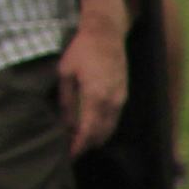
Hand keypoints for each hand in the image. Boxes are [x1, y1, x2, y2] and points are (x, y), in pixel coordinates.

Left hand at [56, 21, 128, 155]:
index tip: (69, 156)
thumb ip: (66, 102)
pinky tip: (93, 126)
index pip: (88, 131)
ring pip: (110, 128)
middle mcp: (112, 101)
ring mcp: (120, 98)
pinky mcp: (124, 94)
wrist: (106, 33)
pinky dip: (104, 127)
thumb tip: (65, 125)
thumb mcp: (66, 74)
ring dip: (96, 137)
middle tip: (73, 151)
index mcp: (95, 97)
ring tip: (81, 141)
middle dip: (87, 145)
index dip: (79, 146)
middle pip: (101, 134)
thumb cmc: (82, 50)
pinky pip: (115, 118)